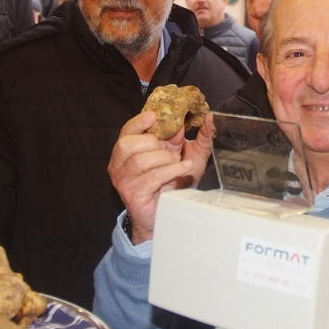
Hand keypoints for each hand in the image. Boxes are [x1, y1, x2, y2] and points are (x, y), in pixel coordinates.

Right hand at [108, 110, 213, 243]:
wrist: (168, 212)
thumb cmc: (174, 181)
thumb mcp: (187, 155)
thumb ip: (196, 137)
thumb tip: (208, 118)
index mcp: (129, 150)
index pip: (127, 130)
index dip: (138, 122)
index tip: (154, 116)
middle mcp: (121, 164)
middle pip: (128, 144)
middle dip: (153, 143)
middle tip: (172, 150)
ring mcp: (125, 180)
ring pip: (140, 160)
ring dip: (164, 158)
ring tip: (178, 161)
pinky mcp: (134, 195)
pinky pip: (152, 177)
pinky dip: (171, 171)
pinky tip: (184, 168)